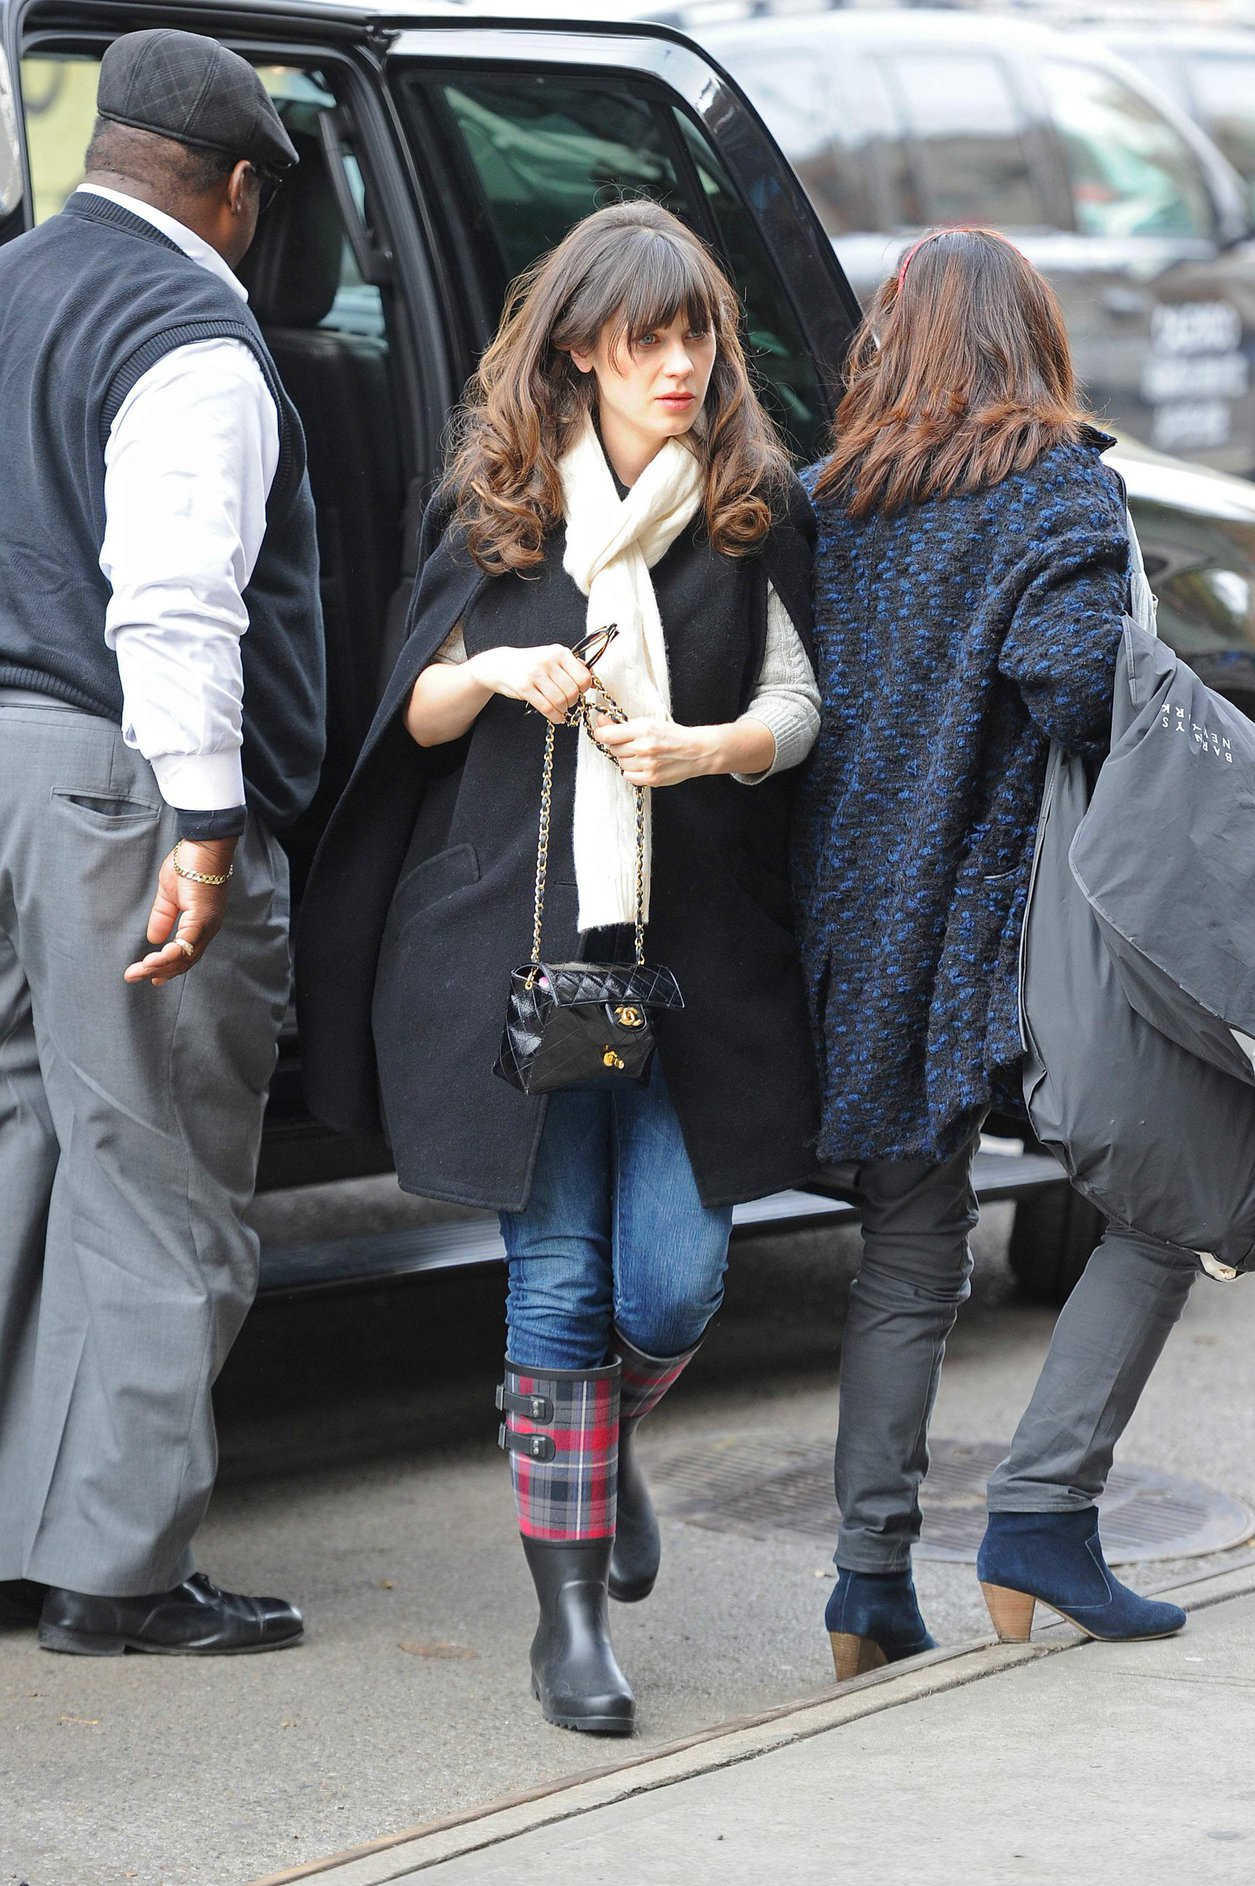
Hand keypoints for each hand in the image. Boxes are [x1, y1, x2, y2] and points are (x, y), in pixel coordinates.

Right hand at [123, 838, 237, 986]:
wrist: (204, 844)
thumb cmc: (190, 864)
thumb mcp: (169, 895)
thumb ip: (163, 917)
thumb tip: (153, 939)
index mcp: (200, 925)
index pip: (185, 954)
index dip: (167, 968)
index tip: (150, 978)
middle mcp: (207, 929)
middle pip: (184, 961)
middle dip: (158, 972)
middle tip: (133, 977)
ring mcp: (206, 924)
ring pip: (185, 957)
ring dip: (160, 966)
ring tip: (139, 971)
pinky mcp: (202, 916)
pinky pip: (187, 943)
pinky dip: (170, 954)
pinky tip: (154, 959)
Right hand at [468, 644, 593, 724]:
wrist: (501, 665)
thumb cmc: (530, 663)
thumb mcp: (552, 658)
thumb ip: (572, 668)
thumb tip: (593, 682)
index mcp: (559, 652)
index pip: (583, 676)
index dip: (584, 689)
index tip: (580, 692)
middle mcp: (548, 661)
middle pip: (572, 691)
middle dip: (573, 702)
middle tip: (569, 703)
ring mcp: (535, 674)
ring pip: (560, 701)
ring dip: (564, 710)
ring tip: (562, 710)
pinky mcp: (525, 688)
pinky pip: (546, 708)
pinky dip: (555, 716)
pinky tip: (556, 717)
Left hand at [592, 717, 717, 786]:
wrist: (696, 751)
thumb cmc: (672, 735)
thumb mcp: (648, 723)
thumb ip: (622, 724)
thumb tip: (600, 721)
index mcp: (642, 729)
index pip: (607, 734)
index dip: (601, 733)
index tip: (602, 733)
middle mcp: (643, 747)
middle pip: (614, 749)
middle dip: (619, 746)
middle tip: (632, 744)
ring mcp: (647, 765)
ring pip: (621, 763)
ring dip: (627, 759)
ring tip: (642, 755)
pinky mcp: (651, 779)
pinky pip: (628, 777)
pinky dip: (632, 772)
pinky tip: (643, 765)